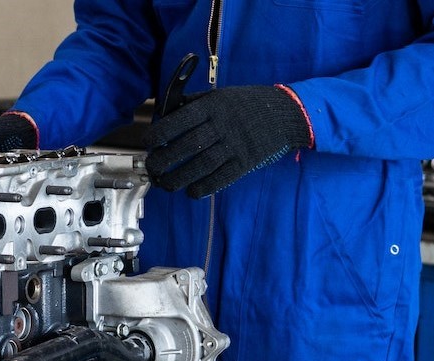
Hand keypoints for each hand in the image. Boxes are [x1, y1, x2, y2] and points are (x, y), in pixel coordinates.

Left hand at [146, 85, 312, 197]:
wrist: (285, 113)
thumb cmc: (246, 104)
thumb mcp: (220, 96)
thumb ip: (193, 104)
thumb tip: (164, 114)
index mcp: (213, 106)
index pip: (180, 121)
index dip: (160, 134)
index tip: (148, 143)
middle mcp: (222, 125)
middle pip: (187, 146)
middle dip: (164, 160)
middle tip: (151, 168)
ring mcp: (235, 145)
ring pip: (201, 165)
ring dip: (178, 178)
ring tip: (165, 184)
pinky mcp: (245, 162)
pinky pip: (221, 178)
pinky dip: (203, 187)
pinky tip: (191, 192)